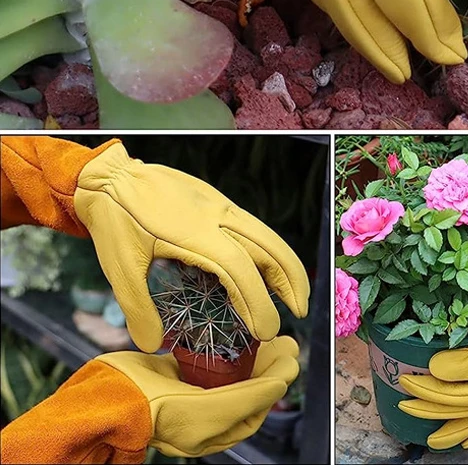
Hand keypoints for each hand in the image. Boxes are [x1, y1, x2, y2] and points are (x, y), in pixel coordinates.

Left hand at [74, 143, 309, 351]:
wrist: (113, 177)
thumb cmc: (115, 222)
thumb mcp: (120, 267)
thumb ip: (138, 308)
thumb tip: (153, 345)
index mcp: (195, 234)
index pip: (240, 270)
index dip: (257, 302)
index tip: (267, 331)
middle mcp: (217, 217)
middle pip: (269, 248)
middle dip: (291, 281)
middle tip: (299, 312)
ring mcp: (221, 206)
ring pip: (267, 235)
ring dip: (286, 264)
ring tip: (295, 294)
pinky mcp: (217, 201)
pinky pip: (253, 227)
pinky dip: (269, 249)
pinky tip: (266, 267)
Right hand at [96, 336, 298, 456]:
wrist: (100, 399)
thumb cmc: (148, 405)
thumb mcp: (203, 410)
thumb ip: (244, 401)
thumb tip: (280, 387)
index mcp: (207, 431)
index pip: (255, 407)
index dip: (276, 382)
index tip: (291, 358)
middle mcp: (200, 419)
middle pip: (247, 393)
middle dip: (270, 369)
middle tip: (288, 343)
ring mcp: (186, 398)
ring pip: (230, 380)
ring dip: (253, 361)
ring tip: (271, 341)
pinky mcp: (173, 378)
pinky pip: (208, 368)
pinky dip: (226, 356)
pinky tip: (238, 338)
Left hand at [397, 319, 467, 449]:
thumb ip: (466, 362)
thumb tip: (435, 369)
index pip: (450, 395)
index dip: (425, 389)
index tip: (404, 381)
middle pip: (457, 411)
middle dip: (428, 409)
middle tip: (403, 406)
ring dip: (450, 429)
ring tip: (432, 439)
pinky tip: (467, 441)